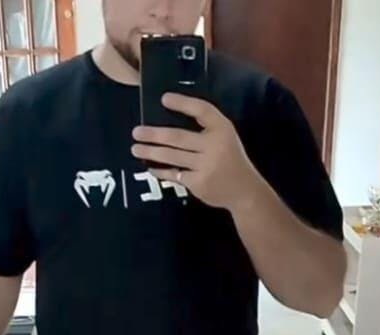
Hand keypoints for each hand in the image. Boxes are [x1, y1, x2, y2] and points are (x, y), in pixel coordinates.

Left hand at [132, 93, 264, 211]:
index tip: (164, 98)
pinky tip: (150, 166)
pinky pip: (174, 174)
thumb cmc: (230, 160)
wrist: (244, 190)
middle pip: (179, 137)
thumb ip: (205, 130)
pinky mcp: (198, 182)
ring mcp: (206, 165)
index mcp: (223, 129)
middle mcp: (215, 145)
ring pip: (172, 156)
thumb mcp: (224, 138)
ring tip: (135, 148)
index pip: (202, 110)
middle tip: (136, 132)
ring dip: (151, 152)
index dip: (183, 103)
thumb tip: (168, 124)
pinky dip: (160, 170)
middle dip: (155, 134)